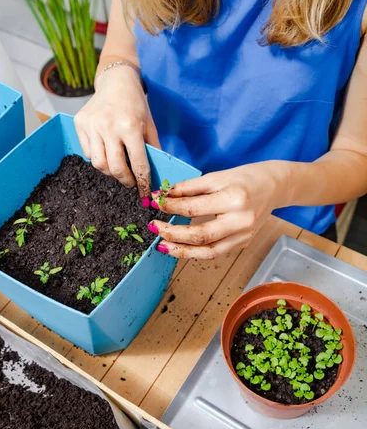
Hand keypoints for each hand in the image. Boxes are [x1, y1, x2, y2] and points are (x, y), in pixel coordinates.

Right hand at [74, 66, 159, 202]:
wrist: (116, 81)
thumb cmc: (136, 104)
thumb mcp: (150, 125)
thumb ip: (152, 149)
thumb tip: (155, 175)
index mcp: (130, 126)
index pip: (138, 164)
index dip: (143, 182)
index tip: (145, 192)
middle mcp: (109, 126)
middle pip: (115, 168)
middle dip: (125, 181)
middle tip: (131, 182)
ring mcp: (91, 125)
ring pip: (98, 163)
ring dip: (110, 171)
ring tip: (118, 167)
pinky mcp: (79, 123)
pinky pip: (87, 152)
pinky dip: (97, 157)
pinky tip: (106, 151)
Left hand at [149, 161, 288, 258]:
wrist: (275, 186)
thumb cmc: (245, 178)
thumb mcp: (216, 177)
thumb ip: (189, 188)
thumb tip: (163, 196)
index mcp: (234, 199)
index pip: (194, 208)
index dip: (170, 207)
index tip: (155, 202)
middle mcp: (240, 221)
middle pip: (199, 235)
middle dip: (172, 233)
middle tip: (154, 227)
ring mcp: (243, 236)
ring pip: (207, 251)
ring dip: (181, 251)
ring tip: (162, 245)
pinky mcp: (243, 243)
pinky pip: (215, 252)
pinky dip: (196, 252)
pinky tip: (181, 247)